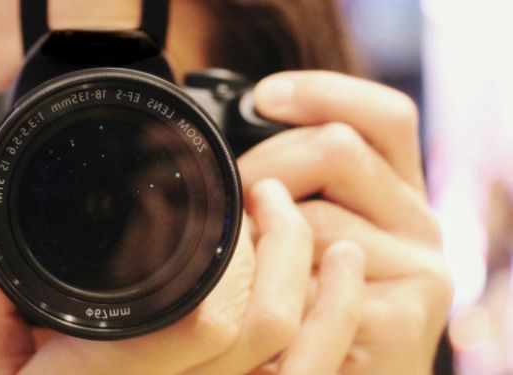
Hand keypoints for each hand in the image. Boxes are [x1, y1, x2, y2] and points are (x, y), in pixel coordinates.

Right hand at [0, 177, 328, 373]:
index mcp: (131, 374)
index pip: (214, 317)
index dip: (244, 250)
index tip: (244, 196)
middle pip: (271, 324)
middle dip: (287, 247)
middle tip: (274, 195)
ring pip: (307, 360)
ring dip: (328, 290)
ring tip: (332, 240)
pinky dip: (335, 333)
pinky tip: (342, 292)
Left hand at [233, 71, 451, 373]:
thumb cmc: (310, 309)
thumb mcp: (305, 234)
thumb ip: (293, 187)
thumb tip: (230, 138)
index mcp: (398, 193)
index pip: (383, 116)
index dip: (323, 93)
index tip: (263, 97)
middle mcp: (421, 224)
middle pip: (338, 148)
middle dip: (261, 167)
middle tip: (228, 203)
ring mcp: (419, 272)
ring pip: (313, 215)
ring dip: (256, 237)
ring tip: (238, 267)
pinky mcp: (403, 321)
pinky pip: (311, 281)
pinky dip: (270, 290)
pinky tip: (261, 305)